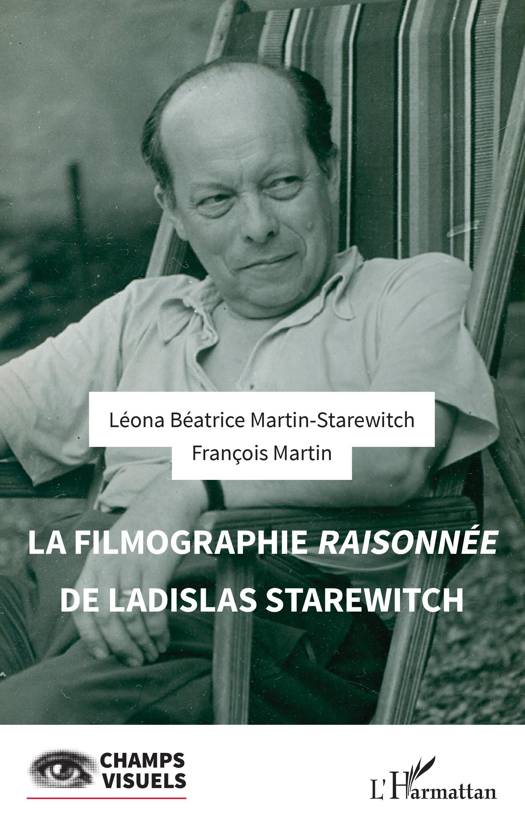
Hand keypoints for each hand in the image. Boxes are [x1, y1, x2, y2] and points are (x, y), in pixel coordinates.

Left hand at [72, 475, 207, 666]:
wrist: (169, 500)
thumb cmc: (145, 530)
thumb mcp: (114, 549)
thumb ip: (105, 577)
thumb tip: (106, 618)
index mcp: (94, 562)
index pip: (80, 607)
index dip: (89, 636)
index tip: (103, 655)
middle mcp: (108, 565)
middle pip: (105, 618)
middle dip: (119, 646)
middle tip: (133, 661)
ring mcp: (131, 565)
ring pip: (129, 616)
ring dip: (141, 641)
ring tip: (152, 652)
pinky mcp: (155, 566)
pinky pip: (151, 607)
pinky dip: (156, 629)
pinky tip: (162, 636)